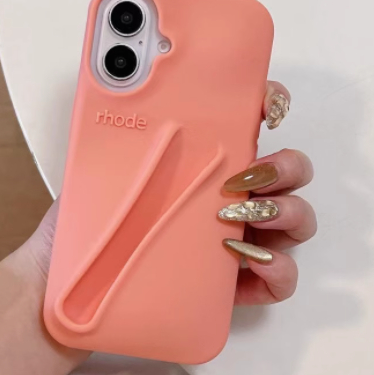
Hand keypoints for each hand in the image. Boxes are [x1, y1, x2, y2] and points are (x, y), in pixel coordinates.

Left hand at [10, 81, 314, 307]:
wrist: (76, 291)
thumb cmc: (92, 225)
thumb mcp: (102, 171)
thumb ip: (118, 132)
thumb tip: (116, 83)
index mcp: (207, 163)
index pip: (254, 125)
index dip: (273, 107)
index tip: (267, 107)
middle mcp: (232, 196)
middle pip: (290, 172)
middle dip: (285, 166)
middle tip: (247, 173)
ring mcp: (242, 240)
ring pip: (297, 220)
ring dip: (285, 211)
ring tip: (237, 216)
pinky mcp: (240, 287)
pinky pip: (282, 277)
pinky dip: (278, 268)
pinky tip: (249, 260)